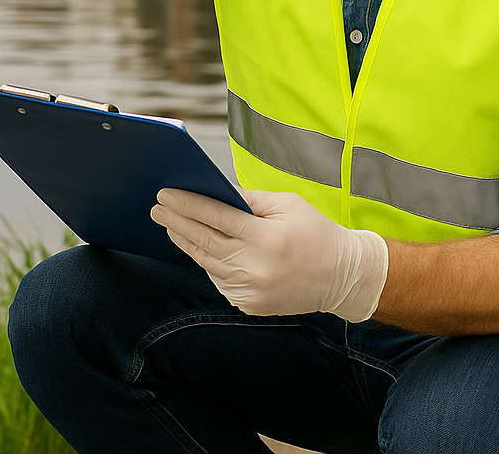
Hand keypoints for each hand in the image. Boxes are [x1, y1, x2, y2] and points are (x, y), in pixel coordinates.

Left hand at [151, 188, 388, 319]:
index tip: (166, 194)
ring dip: (186, 242)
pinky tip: (197, 248)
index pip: (216, 217)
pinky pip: (220, 280)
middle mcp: (255, 266)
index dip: (188, 204)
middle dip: (177, 222)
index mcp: (266, 237)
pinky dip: (206, 263)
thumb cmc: (315, 232)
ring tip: (170, 225)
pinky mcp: (250, 305)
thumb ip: (249, 200)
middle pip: (204, 241)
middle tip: (156, 209)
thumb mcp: (286, 204)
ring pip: (207, 263)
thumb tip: (215, 193)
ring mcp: (251, 290)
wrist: (341, 276)